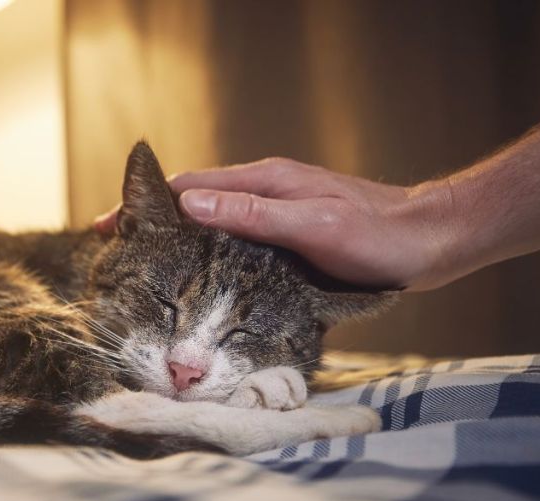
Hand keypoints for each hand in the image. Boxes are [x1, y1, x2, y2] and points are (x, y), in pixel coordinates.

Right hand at [95, 157, 453, 290]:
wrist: (431, 243)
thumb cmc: (377, 236)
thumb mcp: (313, 225)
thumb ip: (253, 214)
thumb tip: (190, 206)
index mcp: (264, 181)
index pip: (189, 188)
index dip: (146, 205)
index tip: (108, 226)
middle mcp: (264, 194)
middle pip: (194, 204)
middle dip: (152, 225)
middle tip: (114, 253)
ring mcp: (274, 216)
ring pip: (211, 225)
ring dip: (176, 242)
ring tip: (142, 270)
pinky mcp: (286, 240)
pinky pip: (233, 244)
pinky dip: (205, 257)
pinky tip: (197, 280)